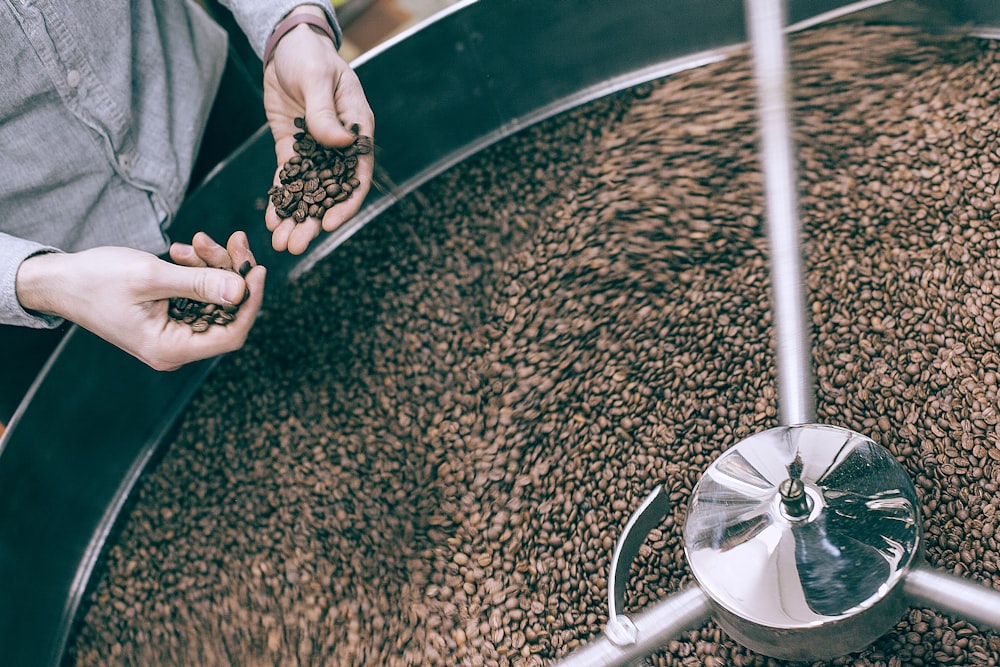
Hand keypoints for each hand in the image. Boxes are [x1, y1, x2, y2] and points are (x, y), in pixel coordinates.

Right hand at [15, 232, 265, 370]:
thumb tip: (241, 290)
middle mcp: (176, 346)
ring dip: (211, 265)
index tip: (258, 269)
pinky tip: (182, 250)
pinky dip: (196, 269)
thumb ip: (199, 284)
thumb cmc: (95, 280)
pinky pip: (197, 292)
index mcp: (170, 349)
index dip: (251, 302)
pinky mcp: (171, 314)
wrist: (59, 279)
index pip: (231, 334)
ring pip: (214, 297)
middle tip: (235, 239)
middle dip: (232, 273)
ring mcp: (174, 331)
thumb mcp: (150, 277)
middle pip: (227, 312)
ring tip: (196, 240)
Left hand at [263, 5, 374, 254]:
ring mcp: (315, 151)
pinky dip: (280, 201)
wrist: (286, 46)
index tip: (328, 224)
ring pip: (308, 192)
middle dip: (313, 222)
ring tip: (281, 244)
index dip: (345, 204)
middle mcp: (339, 147)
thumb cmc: (311, 56)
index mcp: (356, 131)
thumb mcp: (318, 79)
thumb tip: (338, 141)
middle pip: (330, 193)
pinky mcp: (292, 149)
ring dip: (296, 219)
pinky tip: (271, 221)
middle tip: (296, 246)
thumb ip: (326, 112)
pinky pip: (287, 179)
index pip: (357, 176)